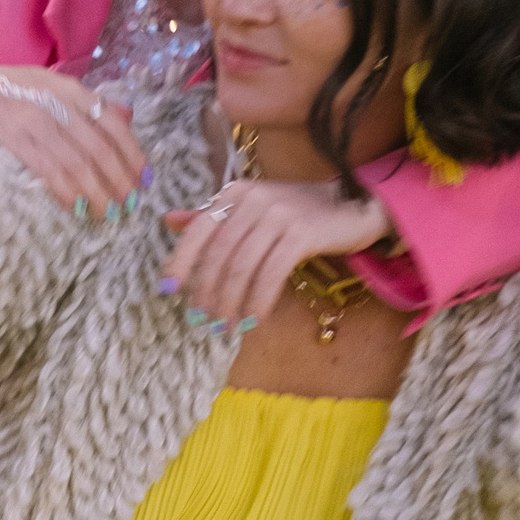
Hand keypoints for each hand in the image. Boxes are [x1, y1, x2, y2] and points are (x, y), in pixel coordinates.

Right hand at [0, 62, 146, 211]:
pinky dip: (65, 190)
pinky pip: (45, 166)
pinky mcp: (7, 134)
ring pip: (76, 159)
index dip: (131, 152)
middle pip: (98, 144)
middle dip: (118, 179)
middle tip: (128, 206)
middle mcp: (52, 97)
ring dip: (96, 191)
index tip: (144, 180)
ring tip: (107, 214)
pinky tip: (76, 208)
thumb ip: (82, 104)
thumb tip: (126, 119)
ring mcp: (30, 115)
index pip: (112, 120)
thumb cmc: (0, 96)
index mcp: (66, 86)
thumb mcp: (44, 90)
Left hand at [161, 177, 392, 327]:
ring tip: (228, 325)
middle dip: (208, 291)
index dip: (181, 260)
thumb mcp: (251, 210)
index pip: (198, 229)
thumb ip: (212, 217)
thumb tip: (168, 221)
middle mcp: (253, 199)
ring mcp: (278, 214)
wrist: (350, 206)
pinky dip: (260, 300)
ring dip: (232, 301)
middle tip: (203, 320)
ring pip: (243, 266)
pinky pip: (272, 273)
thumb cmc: (295, 213)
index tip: (169, 289)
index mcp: (234, 193)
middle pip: (219, 253)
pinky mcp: (302, 233)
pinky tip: (255, 318)